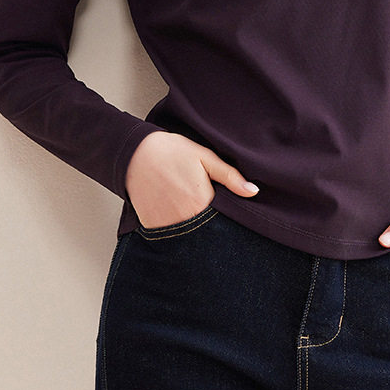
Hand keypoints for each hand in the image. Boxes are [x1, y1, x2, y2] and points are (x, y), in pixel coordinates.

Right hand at [125, 131, 259, 228]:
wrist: (136, 153)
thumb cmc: (173, 152)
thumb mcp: (205, 157)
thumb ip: (230, 176)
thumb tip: (253, 192)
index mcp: (203, 202)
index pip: (224, 222)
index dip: (227, 219)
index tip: (226, 213)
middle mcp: (186, 219)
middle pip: (206, 233)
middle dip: (211, 227)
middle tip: (204, 211)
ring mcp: (168, 226)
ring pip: (188, 237)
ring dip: (193, 230)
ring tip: (187, 209)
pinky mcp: (153, 228)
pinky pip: (169, 237)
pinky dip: (175, 230)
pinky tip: (174, 214)